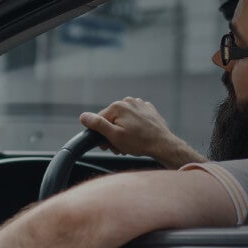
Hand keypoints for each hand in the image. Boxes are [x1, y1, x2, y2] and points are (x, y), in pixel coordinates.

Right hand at [79, 97, 204, 168]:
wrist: (163, 144)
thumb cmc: (139, 142)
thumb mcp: (114, 136)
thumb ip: (97, 124)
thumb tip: (83, 116)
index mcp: (117, 106)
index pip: (99, 120)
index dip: (101, 134)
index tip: (107, 145)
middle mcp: (128, 101)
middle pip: (112, 119)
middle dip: (113, 133)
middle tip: (119, 147)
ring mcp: (139, 104)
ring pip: (123, 118)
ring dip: (123, 130)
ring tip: (130, 143)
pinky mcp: (148, 109)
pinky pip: (135, 117)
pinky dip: (134, 126)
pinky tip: (138, 136)